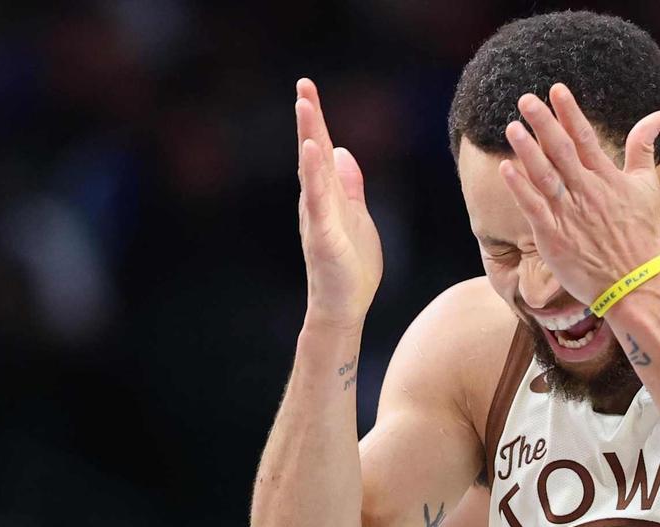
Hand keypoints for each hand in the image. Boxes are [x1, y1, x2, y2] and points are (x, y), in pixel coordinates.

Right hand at [295, 78, 382, 330]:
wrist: (344, 307)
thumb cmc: (351, 267)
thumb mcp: (356, 217)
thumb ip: (349, 186)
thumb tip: (341, 152)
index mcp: (327, 197)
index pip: (321, 151)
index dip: (316, 120)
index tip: (308, 89)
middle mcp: (316, 203)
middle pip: (312, 153)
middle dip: (309, 119)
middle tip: (303, 85)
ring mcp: (317, 219)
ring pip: (311, 173)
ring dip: (308, 139)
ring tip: (305, 108)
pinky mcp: (323, 238)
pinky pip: (318, 203)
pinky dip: (314, 178)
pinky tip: (314, 153)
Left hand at [498, 83, 659, 303]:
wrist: (635, 284)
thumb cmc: (640, 236)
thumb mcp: (647, 188)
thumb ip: (644, 149)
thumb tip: (659, 115)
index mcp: (608, 180)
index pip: (586, 139)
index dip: (570, 113)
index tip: (556, 90)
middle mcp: (588, 193)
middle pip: (563, 152)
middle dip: (544, 124)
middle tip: (526, 100)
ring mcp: (570, 215)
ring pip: (546, 176)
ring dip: (528, 151)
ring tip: (512, 127)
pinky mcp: (554, 237)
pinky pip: (534, 208)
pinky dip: (520, 188)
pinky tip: (506, 168)